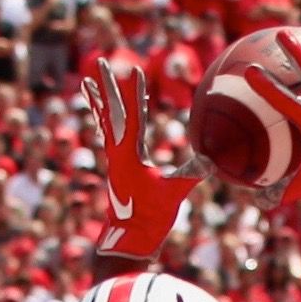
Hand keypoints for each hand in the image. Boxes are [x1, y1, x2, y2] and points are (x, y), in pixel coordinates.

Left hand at [80, 57, 201, 258]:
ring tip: (89, 80)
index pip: (131, 115)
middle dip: (107, 85)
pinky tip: (105, 112)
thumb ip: (190, 174)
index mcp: (128, 154)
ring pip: (104, 120)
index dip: (133, 91)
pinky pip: (108, 133)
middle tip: (101, 62)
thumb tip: (211, 160)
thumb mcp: (173, 193)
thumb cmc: (151, 217)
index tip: (133, 69)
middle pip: (111, 110)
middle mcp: (117, 151)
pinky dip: (106, 118)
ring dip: (99, 99)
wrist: (129, 239)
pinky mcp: (116, 165)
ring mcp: (114, 158)